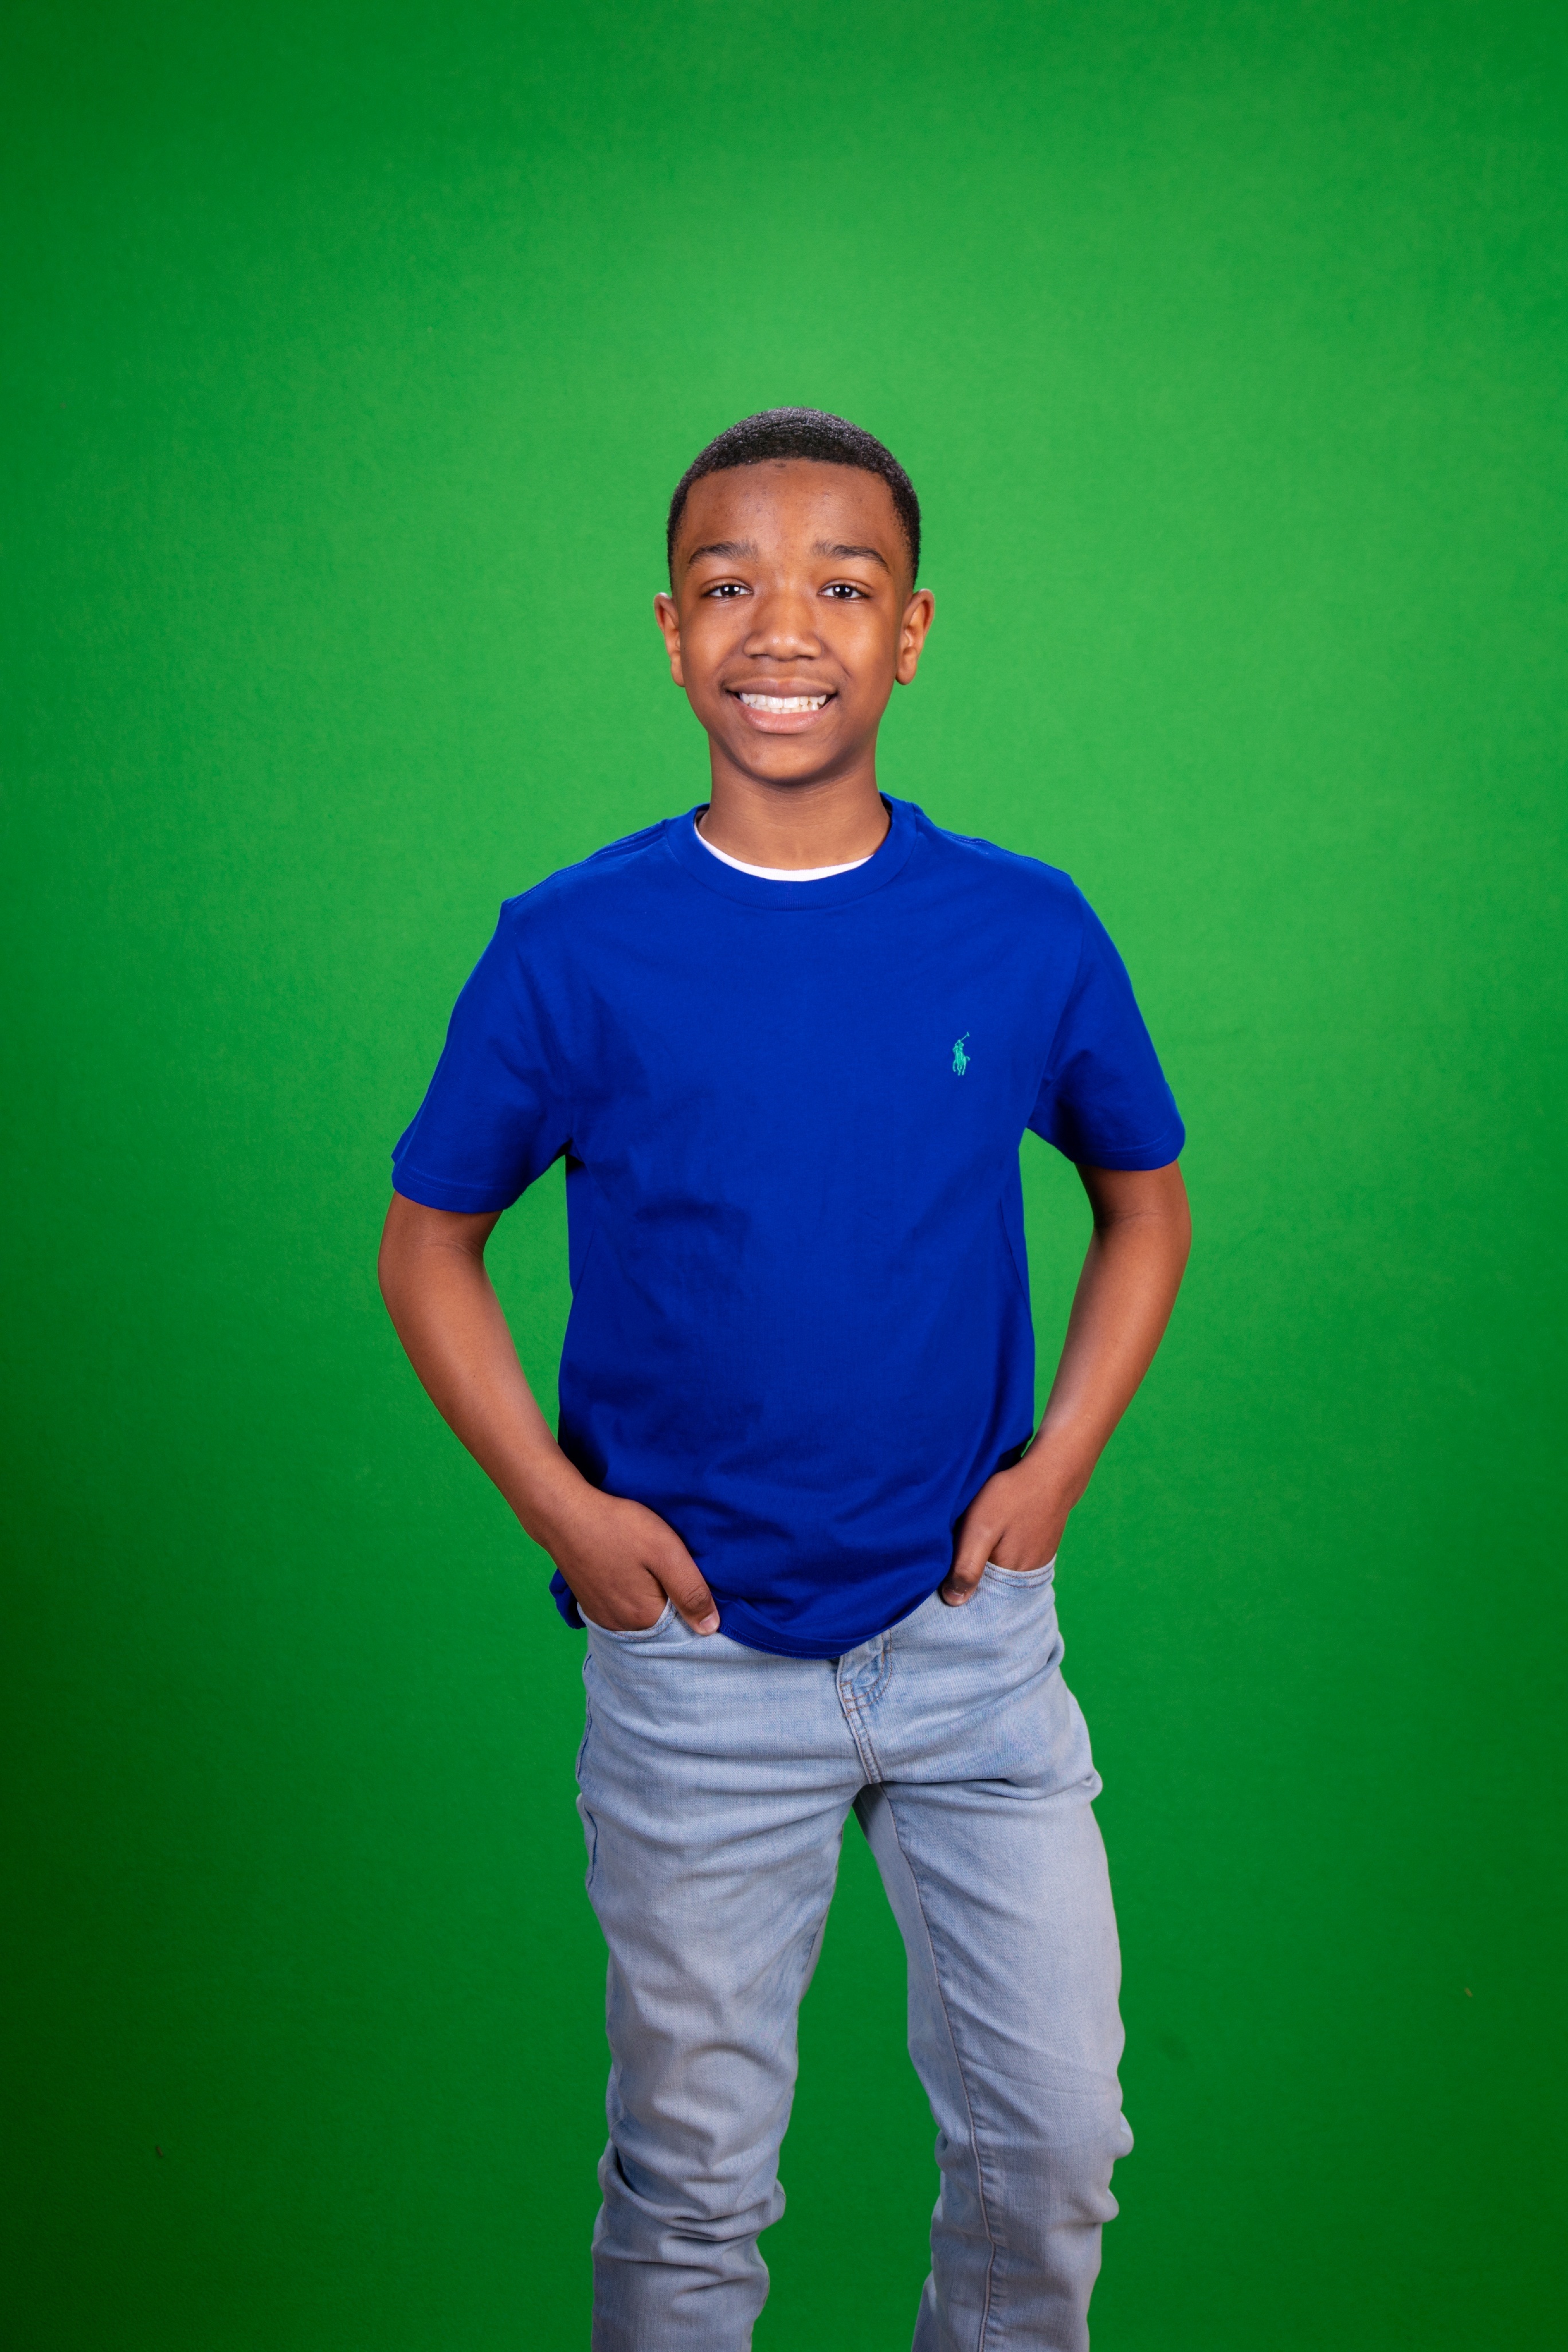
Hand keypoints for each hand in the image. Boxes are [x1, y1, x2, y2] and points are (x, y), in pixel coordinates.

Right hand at [545, 1485, 720, 1634]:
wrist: (563, 1512)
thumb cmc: (617, 1527)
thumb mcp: (665, 1552)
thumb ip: (691, 1591)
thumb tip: (711, 1628)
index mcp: (644, 1618)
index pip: (684, 1624)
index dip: (691, 1598)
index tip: (685, 1571)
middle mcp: (621, 1626)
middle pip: (661, 1621)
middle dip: (671, 1597)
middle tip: (667, 1563)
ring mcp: (602, 1616)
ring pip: (641, 1613)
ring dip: (650, 1595)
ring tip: (648, 1565)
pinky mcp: (590, 1603)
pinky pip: (621, 1607)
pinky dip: (630, 1593)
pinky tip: (629, 1570)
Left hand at [939, 1454, 1075, 1606]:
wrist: (1053, 1472)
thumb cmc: (1013, 1497)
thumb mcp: (981, 1530)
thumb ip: (967, 1566)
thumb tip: (953, 1602)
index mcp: (1008, 1578)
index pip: (976, 1597)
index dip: (956, 1586)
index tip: (941, 1571)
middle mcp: (1024, 1578)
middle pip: (988, 1586)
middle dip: (968, 1575)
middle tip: (954, 1550)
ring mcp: (1034, 1563)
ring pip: (999, 1572)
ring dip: (983, 1563)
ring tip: (971, 1541)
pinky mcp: (1039, 1549)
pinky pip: (1011, 1559)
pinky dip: (998, 1552)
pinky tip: (992, 1535)